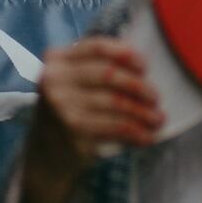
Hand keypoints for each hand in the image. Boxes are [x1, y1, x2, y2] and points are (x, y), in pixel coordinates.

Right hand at [19, 38, 162, 202]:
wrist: (44, 155)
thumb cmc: (68, 113)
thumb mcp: (71, 84)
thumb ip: (95, 69)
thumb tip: (143, 69)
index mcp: (56, 60)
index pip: (96, 47)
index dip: (125, 53)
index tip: (144, 66)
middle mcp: (54, 79)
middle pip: (108, 74)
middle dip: (138, 86)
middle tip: (155, 98)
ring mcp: (62, 105)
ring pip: (115, 102)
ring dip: (142, 112)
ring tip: (157, 120)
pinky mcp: (73, 130)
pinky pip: (115, 126)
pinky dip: (136, 131)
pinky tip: (146, 137)